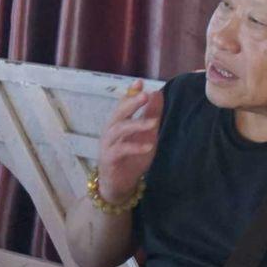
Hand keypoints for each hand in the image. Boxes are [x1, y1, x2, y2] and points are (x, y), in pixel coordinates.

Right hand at [94, 82, 162, 204]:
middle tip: (145, 96)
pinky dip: (135, 147)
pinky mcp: (109, 159)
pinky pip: (121, 150)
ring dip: (135, 124)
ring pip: (118, 129)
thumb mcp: (146, 134)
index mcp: (119, 123)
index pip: (123, 103)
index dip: (131, 93)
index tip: (140, 82)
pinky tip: (148, 145)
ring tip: (153, 123)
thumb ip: (151, 115)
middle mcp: (110, 131)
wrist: (119, 185)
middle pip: (118, 113)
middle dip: (131, 103)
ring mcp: (108, 145)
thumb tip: (158, 93)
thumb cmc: (132, 158)